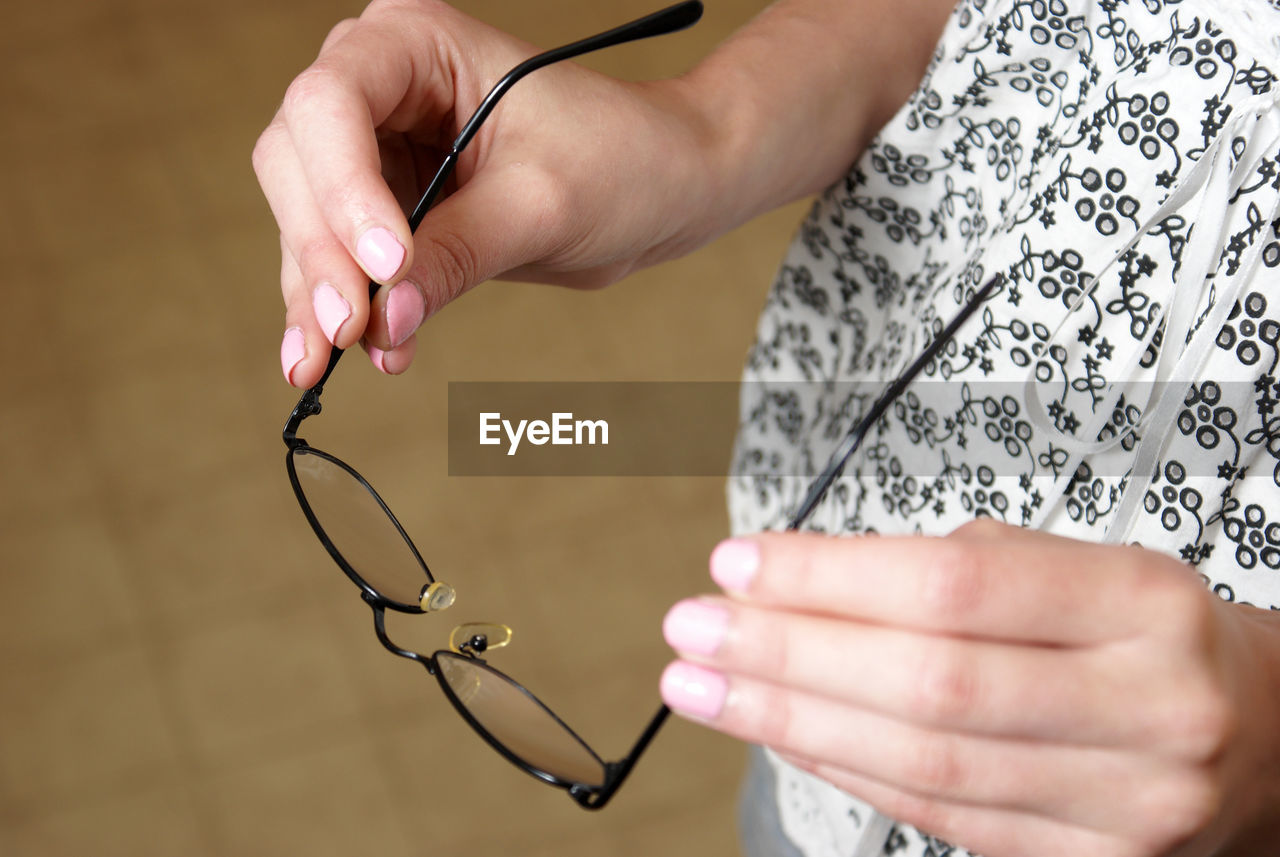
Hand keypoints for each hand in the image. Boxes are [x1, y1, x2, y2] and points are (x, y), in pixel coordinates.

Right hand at [253, 0, 719, 385]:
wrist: (662, 189)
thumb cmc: (621, 160)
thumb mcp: (542, 204)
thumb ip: (459, 253)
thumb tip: (387, 316)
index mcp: (415, 43)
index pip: (332, 103)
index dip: (344, 189)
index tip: (386, 266)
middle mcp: (379, 84)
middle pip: (298, 160)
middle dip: (321, 250)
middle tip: (348, 327)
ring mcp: (375, 148)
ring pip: (305, 217)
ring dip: (314, 291)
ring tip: (326, 361)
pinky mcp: (387, 207)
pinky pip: (339, 257)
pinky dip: (337, 306)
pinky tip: (339, 355)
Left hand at [660, 520, 1279, 856]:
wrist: (1272, 738)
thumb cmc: (1153, 634)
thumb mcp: (1089, 567)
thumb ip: (966, 572)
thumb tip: (808, 584)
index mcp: (1144, 605)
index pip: (957, 584)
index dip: (832, 577)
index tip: (739, 564)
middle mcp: (1146, 710)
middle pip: (929, 683)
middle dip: (788, 656)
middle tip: (693, 629)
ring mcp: (1124, 808)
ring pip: (922, 766)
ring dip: (790, 723)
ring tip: (704, 687)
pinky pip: (939, 820)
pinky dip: (846, 772)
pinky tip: (782, 736)